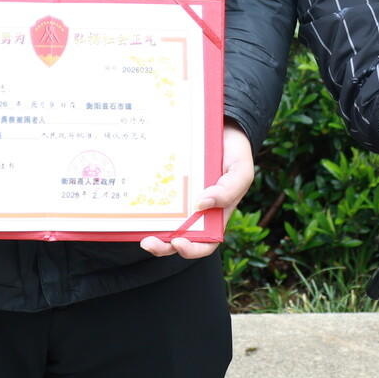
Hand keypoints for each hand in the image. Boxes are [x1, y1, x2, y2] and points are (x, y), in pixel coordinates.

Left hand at [141, 122, 255, 258]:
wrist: (224, 128)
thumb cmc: (235, 153)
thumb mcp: (241, 171)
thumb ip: (228, 190)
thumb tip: (202, 205)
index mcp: (216, 215)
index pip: (205, 243)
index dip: (193, 249)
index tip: (179, 242)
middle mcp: (197, 212)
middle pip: (180, 238)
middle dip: (164, 246)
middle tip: (148, 242)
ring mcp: (181, 199)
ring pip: (165, 223)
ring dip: (152, 232)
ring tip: (140, 232)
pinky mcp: (170, 185)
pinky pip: (158, 197)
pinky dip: (147, 204)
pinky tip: (137, 202)